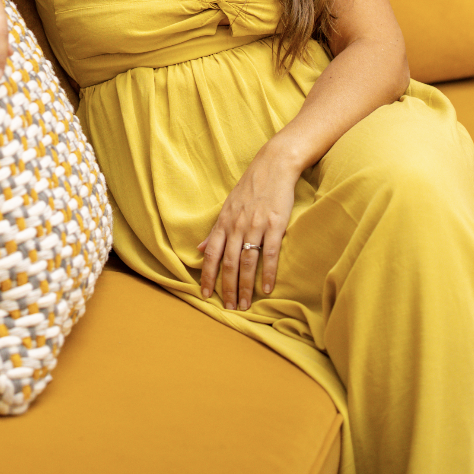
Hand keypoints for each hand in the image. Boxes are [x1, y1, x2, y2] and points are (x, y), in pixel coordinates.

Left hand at [196, 138, 299, 310]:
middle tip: (228, 308)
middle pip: (228, 263)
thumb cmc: (250, 188)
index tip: (205, 295)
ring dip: (245, 287)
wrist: (273, 166)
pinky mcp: (274, 225)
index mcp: (224, 222)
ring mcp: (256, 226)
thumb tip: (199, 248)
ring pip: (247, 263)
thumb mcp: (228, 207)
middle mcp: (237, 226)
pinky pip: (269, 254)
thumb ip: (215, 230)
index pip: (211, 254)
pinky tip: (268, 289)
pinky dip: (268, 273)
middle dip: (226, 288)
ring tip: (244, 304)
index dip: (207, 276)